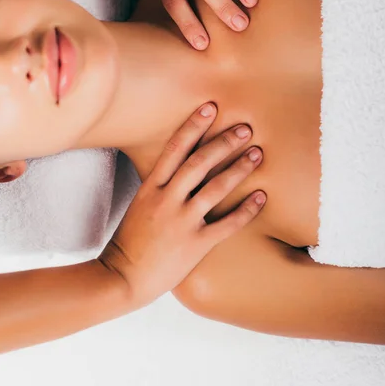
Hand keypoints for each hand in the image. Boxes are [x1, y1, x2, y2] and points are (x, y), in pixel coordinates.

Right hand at [98, 103, 265, 308]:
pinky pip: (227, 224)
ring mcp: (181, 222)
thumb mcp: (139, 206)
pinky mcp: (195, 244)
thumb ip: (159, 187)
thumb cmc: (130, 241)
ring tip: (257, 154)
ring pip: (216, 188)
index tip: (210, 108)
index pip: (174, 149)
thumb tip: (180, 170)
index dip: (193, 126)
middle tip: (245, 129)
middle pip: (199, 163)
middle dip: (224, 142)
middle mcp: (167, 200)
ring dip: (239, 168)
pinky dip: (246, 210)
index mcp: (151, 188)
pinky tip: (261, 197)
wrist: (122, 277)